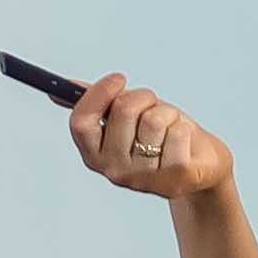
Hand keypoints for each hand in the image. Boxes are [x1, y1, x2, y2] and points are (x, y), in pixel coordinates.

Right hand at [60, 74, 230, 207]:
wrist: (200, 164)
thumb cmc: (160, 136)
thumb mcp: (126, 117)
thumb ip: (96, 104)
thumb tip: (57, 91)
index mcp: (94, 154)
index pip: (81, 122)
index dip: (98, 94)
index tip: (119, 78)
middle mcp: (114, 170)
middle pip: (123, 111)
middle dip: (144, 97)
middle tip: (152, 106)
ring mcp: (143, 179)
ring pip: (155, 120)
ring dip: (168, 114)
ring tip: (171, 128)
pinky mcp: (174, 179)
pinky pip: (178, 133)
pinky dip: (184, 128)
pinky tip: (184, 142)